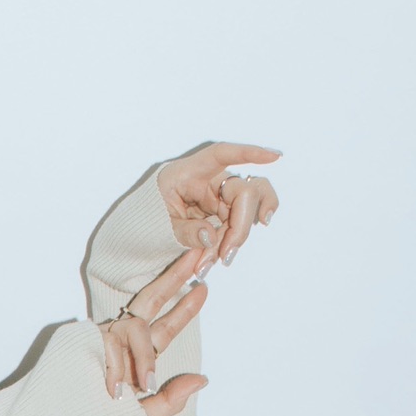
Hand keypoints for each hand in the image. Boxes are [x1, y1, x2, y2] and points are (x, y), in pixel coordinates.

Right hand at [99, 248, 208, 415]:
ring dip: (143, 356)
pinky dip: (115, 366)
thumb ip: (170, 402)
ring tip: (145, 384)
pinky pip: (110, 341)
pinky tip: (112, 389)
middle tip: (197, 256)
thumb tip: (203, 378)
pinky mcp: (79, 338)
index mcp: (130, 363)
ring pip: (134, 328)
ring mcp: (97, 340)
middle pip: (149, 304)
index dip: (183, 311)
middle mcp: (116, 346)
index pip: (161, 332)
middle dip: (173, 280)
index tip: (203, 287)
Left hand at [156, 140, 280, 265]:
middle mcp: (210, 181)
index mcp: (189, 173)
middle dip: (240, 226)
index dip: (249, 153)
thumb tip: (211, 236)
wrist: (141, 232)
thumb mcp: (158, 226)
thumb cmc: (146, 219)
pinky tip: (218, 259)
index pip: (222, 154)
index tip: (275, 157)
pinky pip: (235, 226)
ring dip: (235, 239)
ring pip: (245, 211)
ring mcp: (218, 196)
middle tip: (226, 255)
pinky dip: (228, 244)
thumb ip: (184, 231)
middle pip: (243, 192)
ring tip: (216, 262)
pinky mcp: (221, 213)